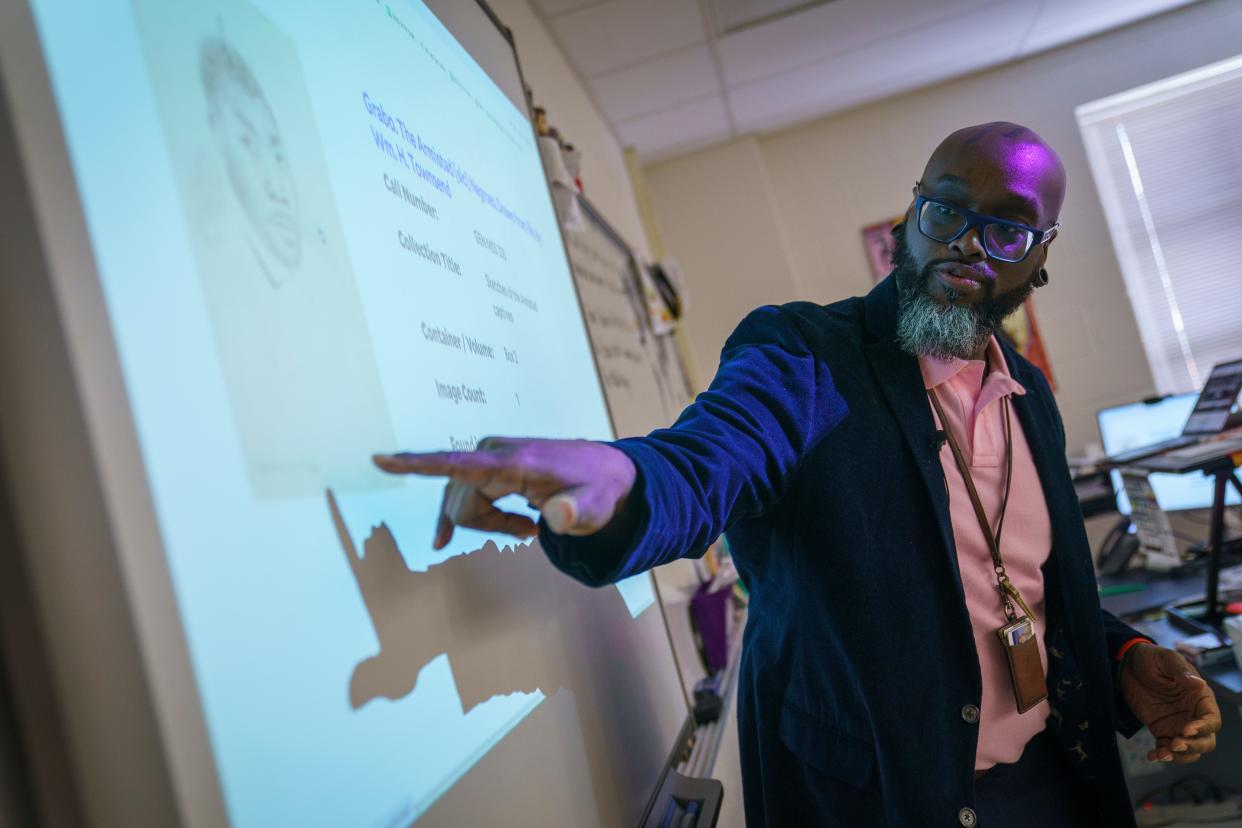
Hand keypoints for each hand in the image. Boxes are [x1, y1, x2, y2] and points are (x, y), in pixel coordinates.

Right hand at [372, 437, 636, 548]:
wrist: (607, 472)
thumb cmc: (599, 489)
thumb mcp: (596, 506)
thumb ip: (578, 512)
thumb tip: (557, 518)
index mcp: (514, 461)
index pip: (458, 464)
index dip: (416, 465)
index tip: (380, 460)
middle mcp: (494, 454)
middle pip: (461, 503)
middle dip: (488, 526)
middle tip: (531, 532)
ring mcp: (490, 458)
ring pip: (462, 504)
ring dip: (489, 523)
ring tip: (528, 528)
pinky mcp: (490, 465)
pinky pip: (465, 498)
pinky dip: (474, 519)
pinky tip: (460, 537)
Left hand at [1119, 643, 1220, 763]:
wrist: (1128, 666)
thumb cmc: (1152, 659)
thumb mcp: (1166, 659)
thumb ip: (1181, 671)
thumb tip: (1199, 684)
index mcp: (1200, 699)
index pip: (1212, 720)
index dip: (1204, 728)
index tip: (1188, 729)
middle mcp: (1193, 715)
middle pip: (1206, 741)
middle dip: (1194, 746)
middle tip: (1175, 743)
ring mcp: (1178, 725)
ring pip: (1190, 750)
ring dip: (1179, 756)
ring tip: (1162, 754)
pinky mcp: (1162, 731)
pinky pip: (1167, 749)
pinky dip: (1162, 755)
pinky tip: (1152, 755)